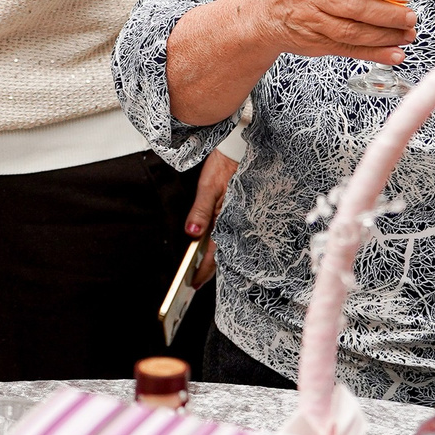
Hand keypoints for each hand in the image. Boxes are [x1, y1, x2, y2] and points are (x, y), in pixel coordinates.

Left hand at [186, 149, 237, 283]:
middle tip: (193, 286)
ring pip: (226, 245)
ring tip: (201, 273)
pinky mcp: (238, 212)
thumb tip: (192, 232)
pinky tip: (215, 250)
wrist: (241, 148)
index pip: (214, 252)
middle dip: (208, 269)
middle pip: (221, 252)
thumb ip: (201, 210)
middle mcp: (235, 222)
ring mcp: (237, 218)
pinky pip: (230, 234)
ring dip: (214, 259)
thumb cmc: (226, 164)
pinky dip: (220, 244)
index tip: (192, 284)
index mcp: (228, 218)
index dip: (203, 270)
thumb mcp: (209, 186)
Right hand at [241, 0, 418, 63]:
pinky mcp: (316, 43)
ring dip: (386, 36)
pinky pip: (349, 49)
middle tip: (409, 15)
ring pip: (353, 31)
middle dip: (386, 13)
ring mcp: (311, 21)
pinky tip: (395, 53)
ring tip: (408, 33)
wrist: (264, 14)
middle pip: (352, 6)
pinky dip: (375, 54)